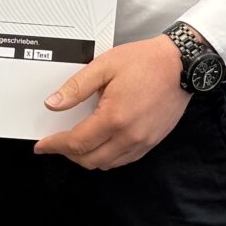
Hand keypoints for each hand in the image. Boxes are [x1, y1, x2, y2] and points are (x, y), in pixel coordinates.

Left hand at [34, 36, 190, 170]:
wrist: (182, 64)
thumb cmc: (146, 62)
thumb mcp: (104, 66)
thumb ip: (76, 87)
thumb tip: (53, 104)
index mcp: (114, 118)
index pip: (76, 142)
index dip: (55, 146)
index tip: (42, 146)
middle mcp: (129, 136)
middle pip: (89, 160)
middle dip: (69, 154)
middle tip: (57, 143)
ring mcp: (143, 142)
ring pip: (107, 164)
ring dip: (88, 157)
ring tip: (78, 143)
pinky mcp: (153, 142)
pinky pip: (124, 160)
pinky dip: (107, 157)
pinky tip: (101, 144)